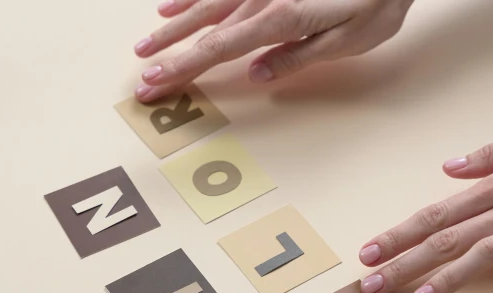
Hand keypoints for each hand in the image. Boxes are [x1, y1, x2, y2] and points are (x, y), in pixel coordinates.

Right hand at [133, 0, 414, 101]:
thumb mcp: (350, 38)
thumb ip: (299, 55)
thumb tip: (257, 76)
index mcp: (281, 18)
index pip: (219, 50)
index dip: (183, 69)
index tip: (154, 85)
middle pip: (203, 32)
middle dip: (169, 56)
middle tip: (141, 80)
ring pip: (204, 6)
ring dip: (171, 27)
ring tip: (143, 44)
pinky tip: (169, 3)